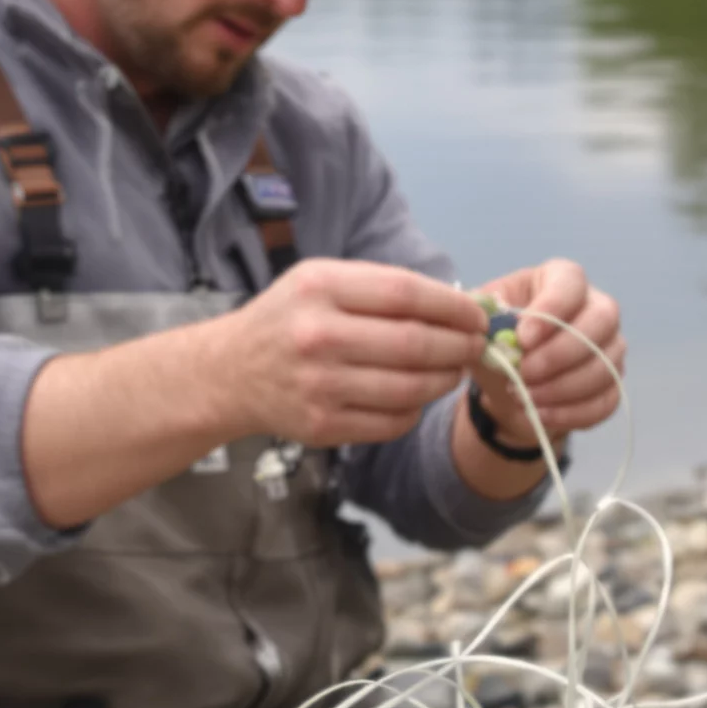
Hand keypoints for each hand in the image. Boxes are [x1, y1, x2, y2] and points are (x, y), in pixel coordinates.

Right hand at [225, 259, 485, 445]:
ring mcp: (319, 386)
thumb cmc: (288, 319)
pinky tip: (418, 395)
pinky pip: (393, 421)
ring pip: (411, 388)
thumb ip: (381, 287)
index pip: (406, 294)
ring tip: (455, 370)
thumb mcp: (320, 281)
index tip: (477, 315)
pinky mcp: (323, 426)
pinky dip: (416, 410)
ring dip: (446, 380)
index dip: (452, 306)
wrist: (229, 372)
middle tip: (477, 346)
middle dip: (460, 346)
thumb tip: (457, 303)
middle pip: (415, 344)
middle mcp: (317, 337)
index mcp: (319, 289)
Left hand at [474, 259, 624, 445]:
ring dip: (563, 387)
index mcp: (561, 279)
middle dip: (561, 352)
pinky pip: (605, 400)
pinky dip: (571, 412)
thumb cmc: (496, 341)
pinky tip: (539, 414)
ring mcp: (610, 347)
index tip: (523, 338)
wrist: (507, 385)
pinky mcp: (612, 384)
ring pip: (606, 365)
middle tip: (525, 373)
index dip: (552, 309)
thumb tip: (485, 321)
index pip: (571, 282)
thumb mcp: (480, 322)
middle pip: (602, 320)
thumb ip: (481, 317)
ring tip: (524, 397)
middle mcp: (596, 307)